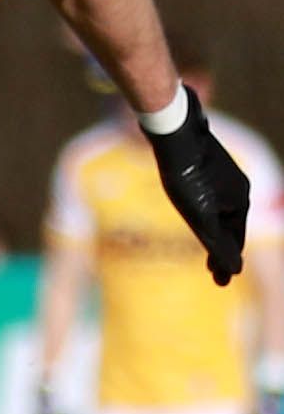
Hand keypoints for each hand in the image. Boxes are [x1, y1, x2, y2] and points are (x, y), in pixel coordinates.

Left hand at [148, 88, 249, 284]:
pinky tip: (202, 216)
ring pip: (223, 213)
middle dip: (224, 252)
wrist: (174, 132)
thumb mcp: (199, 214)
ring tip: (211, 252)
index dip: (228, 261)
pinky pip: (213, 198)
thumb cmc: (185, 175)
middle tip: (217, 276)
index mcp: (240, 201)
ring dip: (217, 235)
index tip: (223, 281)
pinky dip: (210, 215)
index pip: (235, 240)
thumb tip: (236, 271)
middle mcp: (237, 189)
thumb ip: (216, 241)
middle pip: (231, 228)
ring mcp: (224, 178)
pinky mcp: (207, 169)